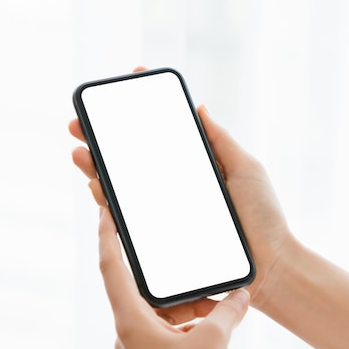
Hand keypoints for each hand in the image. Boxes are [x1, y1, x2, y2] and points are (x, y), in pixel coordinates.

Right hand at [69, 68, 292, 318]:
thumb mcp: (245, 169)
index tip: (128, 83)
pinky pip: (128, 218)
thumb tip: (198, 106)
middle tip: (79, 124)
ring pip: (123, 187)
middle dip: (103, 140)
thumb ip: (220, 140)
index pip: (162, 137)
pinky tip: (95, 185)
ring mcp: (166, 211)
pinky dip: (108, 200)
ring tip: (80, 153)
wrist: (269, 265)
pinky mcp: (162, 237)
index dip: (143, 112)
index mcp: (193, 168)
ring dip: (96, 168)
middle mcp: (175, 187)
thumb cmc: (264, 217)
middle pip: (133, 160)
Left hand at [97, 205, 249, 348]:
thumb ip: (228, 311)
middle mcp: (130, 332)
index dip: (105, 235)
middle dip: (163, 272)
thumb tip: (242, 295)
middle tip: (174, 250)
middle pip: (140, 288)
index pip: (110, 266)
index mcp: (130, 321)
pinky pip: (170, 330)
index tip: (104, 209)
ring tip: (216, 299)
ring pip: (161, 312)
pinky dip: (191, 322)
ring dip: (186, 303)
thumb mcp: (213, 341)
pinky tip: (216, 322)